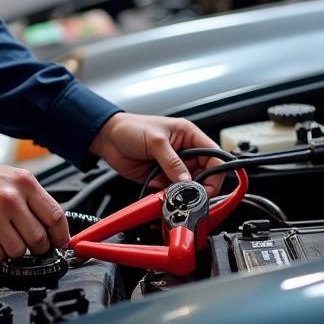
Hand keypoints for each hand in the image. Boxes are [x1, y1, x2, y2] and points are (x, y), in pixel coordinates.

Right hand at [0, 155, 69, 263]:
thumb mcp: (11, 177)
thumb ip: (31, 197)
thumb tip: (52, 224)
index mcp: (24, 183)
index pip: (55, 216)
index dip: (61, 235)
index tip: (59, 243)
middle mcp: (10, 199)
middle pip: (39, 238)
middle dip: (39, 248)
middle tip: (33, 247)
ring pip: (19, 251)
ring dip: (17, 252)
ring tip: (8, 241)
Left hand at [88, 112, 225, 195]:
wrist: (107, 138)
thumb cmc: (131, 127)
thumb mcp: (155, 142)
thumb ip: (172, 163)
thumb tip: (187, 181)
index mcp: (189, 135)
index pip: (213, 155)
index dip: (215, 172)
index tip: (209, 187)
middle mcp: (184, 151)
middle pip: (205, 174)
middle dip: (199, 186)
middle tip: (192, 195)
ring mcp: (173, 166)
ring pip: (189, 185)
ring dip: (183, 192)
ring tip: (173, 192)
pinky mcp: (162, 177)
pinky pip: (173, 191)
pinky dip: (170, 195)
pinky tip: (162, 191)